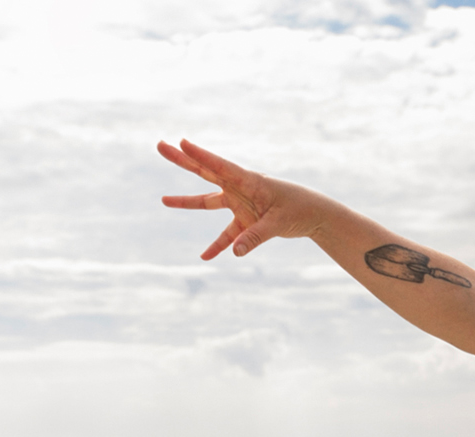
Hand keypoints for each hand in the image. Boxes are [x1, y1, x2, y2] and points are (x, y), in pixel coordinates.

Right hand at [157, 139, 326, 259]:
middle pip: (205, 173)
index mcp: (248, 180)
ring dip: (187, 202)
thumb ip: (255, 237)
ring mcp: (240, 203)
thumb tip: (235, 252)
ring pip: (208, 202)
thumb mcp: (277, 224)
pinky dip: (217, 246)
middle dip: (183, 160)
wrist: (314, 215)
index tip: (182, 142)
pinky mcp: (245, 221)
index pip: (219, 166)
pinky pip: (226, 235)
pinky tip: (205, 257)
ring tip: (163, 201)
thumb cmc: (299, 209)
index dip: (200, 155)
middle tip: (160, 145)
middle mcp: (239, 188)